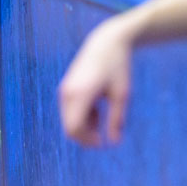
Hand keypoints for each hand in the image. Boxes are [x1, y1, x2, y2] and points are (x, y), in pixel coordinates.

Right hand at [58, 18, 136, 146]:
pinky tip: (97, 109)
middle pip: (69, 127)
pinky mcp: (67, 88)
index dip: (87, 140)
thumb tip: (114, 143)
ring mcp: (65, 90)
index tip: (102, 143)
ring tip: (103, 117)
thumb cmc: (117, 68)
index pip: (74, 128)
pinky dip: (82, 116)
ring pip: (69, 120)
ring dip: (85, 125)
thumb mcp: (121, 95)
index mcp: (80, 94)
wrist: (106, 42)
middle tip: (103, 136)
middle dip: (85, 136)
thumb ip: (116, 120)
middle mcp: (67, 93)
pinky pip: (70, 110)